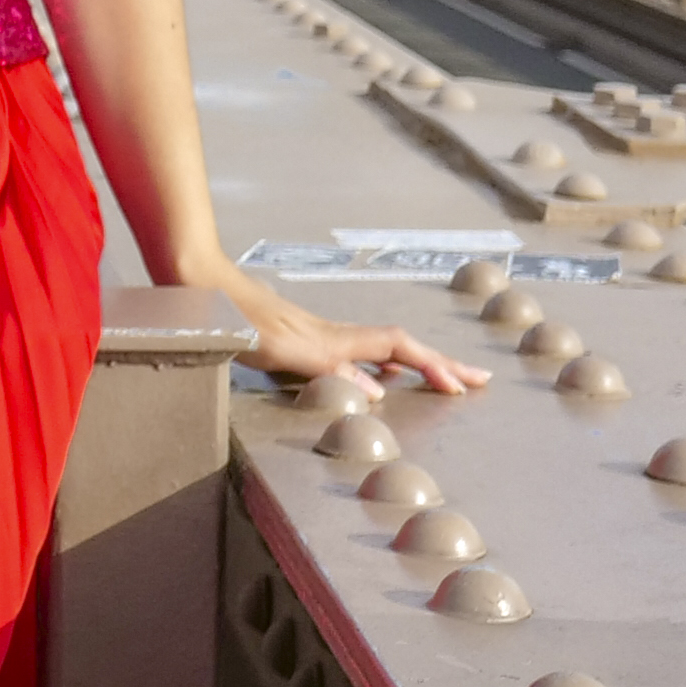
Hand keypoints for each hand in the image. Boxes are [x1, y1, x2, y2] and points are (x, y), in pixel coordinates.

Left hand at [196, 271, 487, 402]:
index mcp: (337, 340)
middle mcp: (337, 336)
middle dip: (442, 363)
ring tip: (447, 379)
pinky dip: (386, 366)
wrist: (203, 293)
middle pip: (402, 347)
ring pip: (385, 350)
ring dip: (419, 364)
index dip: (432, 366)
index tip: (461, 388)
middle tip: (482, 380)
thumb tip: (381, 393)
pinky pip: (363, 355)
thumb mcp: (284, 354)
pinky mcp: (306, 342)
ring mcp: (323, 337)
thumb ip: (332, 372)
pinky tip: (384, 378)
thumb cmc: (237, 323)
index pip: (399, 349)